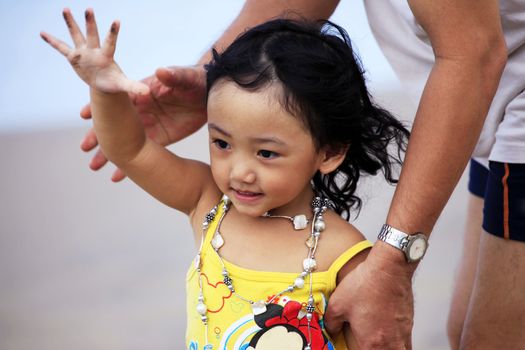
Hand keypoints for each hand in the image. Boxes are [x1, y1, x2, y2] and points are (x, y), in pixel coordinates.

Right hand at [41, 8, 148, 95]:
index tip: (117, 20)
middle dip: (90, 23)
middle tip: (89, 8)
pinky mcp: (74, 57)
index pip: (110, 42)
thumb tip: (147, 92)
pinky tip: (42, 33)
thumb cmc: (113, 82)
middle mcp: (95, 51)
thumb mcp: (123, 85)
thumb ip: (134, 87)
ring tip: (66, 9)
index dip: (113, 32)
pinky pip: (61, 48)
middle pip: (92, 34)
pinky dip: (52, 41)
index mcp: (107, 56)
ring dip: (71, 23)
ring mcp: (84, 52)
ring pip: (77, 35)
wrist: (103, 82)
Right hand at [79, 65, 206, 180]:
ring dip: (110, 153)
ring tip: (94, 166)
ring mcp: (149, 125)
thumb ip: (174, 76)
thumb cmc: (196, 80)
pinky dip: (130, 164)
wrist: (210, 94)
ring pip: (125, 141)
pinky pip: (143, 153)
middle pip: (116, 124)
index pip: (117, 99)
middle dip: (99, 135)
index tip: (85, 115)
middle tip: (85, 147)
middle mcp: (141, 110)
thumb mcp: (186, 77)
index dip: (102, 106)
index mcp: (142, 92)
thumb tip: (161, 72)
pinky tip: (117, 177)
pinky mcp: (160, 138)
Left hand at [325, 247, 414, 348]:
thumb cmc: (367, 284)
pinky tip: (390, 337)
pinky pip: (407, 342)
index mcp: (372, 342)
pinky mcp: (409, 323)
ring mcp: (403, 333)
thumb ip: (332, 322)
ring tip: (380, 346)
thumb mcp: (338, 304)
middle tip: (369, 347)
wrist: (389, 268)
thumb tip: (330, 329)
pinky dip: (399, 344)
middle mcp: (391, 342)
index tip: (356, 348)